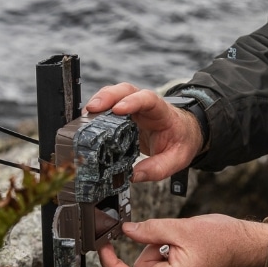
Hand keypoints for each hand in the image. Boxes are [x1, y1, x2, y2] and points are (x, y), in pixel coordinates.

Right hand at [84, 83, 202, 182]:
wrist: (183, 134)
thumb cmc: (181, 142)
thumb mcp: (176, 159)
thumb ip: (157, 168)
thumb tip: (133, 176)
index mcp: (162, 112)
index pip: (148, 99)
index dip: (133, 101)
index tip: (118, 109)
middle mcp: (146, 105)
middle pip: (126, 90)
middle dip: (108, 96)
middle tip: (92, 109)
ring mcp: (133, 107)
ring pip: (115, 94)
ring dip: (99, 102)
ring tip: (85, 117)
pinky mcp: (124, 113)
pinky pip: (109, 106)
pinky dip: (97, 111)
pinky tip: (86, 122)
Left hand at [97, 215, 267, 266]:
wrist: (249, 247)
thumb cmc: (223, 239)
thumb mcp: (183, 228)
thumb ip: (151, 230)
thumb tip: (126, 230)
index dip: (110, 265)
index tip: (103, 246)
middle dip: (131, 258)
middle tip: (138, 232)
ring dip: (149, 254)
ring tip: (173, 237)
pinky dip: (159, 256)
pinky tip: (177, 243)